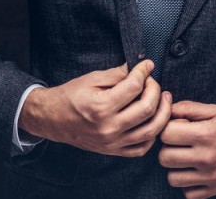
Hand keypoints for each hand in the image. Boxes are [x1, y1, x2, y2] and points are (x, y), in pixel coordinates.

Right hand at [19, 60, 171, 156]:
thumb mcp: (92, 79)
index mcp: (101, 106)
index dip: (144, 72)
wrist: (53, 119)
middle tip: (152, 82)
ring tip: (163, 99)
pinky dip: (152, 134)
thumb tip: (141, 67)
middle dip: (156, 90)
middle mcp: (108, 127)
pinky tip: (153, 120)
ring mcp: (112, 142)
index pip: (134, 87)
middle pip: (147, 108)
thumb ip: (117, 74)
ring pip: (151, 130)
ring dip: (163, 113)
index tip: (147, 65)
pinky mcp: (114, 151)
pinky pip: (142, 148)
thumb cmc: (71, 96)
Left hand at [158, 101, 215, 198]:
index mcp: (207, 134)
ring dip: (176, 167)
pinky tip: (195, 172)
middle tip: (180, 142)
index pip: (166, 134)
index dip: (168, 128)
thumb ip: (189, 109)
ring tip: (186, 157)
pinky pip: (189, 194)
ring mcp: (212, 177)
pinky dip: (188, 184)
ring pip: (172, 178)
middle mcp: (208, 157)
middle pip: (165, 157)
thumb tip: (167, 109)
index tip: (177, 127)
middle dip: (168, 147)